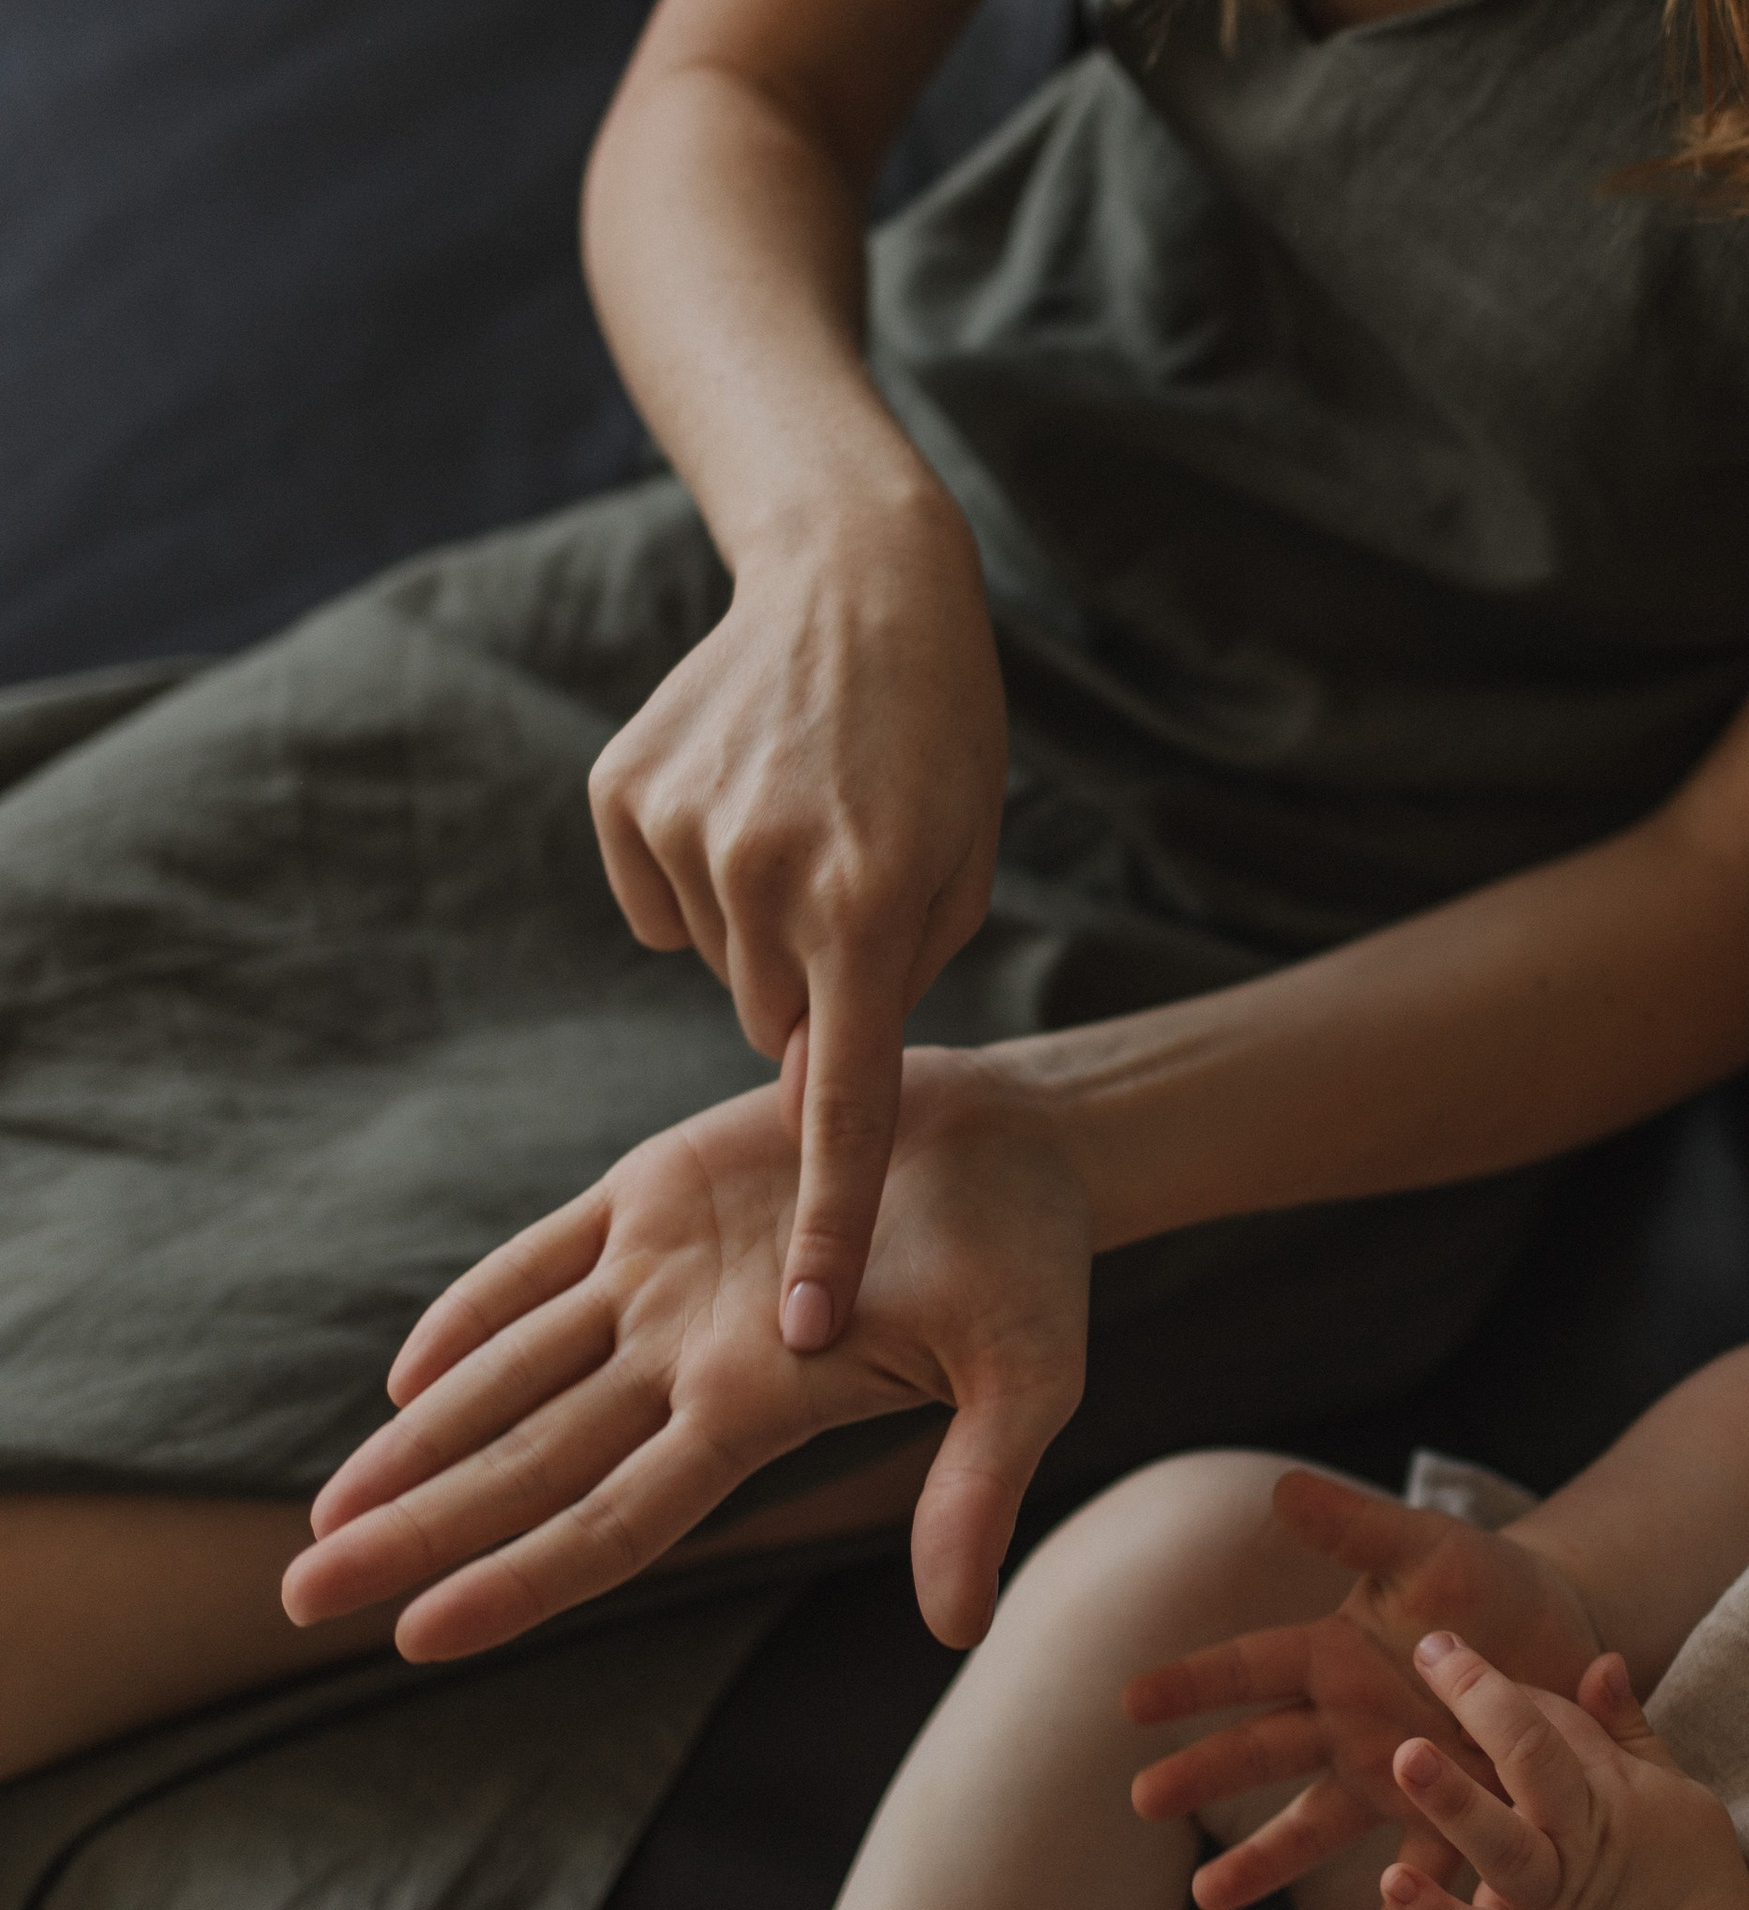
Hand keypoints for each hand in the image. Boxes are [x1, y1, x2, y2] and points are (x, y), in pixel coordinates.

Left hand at [285, 1048, 1092, 1661]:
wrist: (1024, 1143)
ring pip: (509, 1375)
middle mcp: (689, 1364)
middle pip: (525, 1466)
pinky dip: (469, 1314)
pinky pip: (537, 1263)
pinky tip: (405, 1372)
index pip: (609, 1522)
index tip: (412, 1636)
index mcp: (755, 1413)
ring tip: (324, 1511)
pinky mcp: (659, 1191)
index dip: (512, 1579)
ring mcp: (665, 1280)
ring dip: (416, 1442)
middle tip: (297, 1595)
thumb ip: (978, 1489)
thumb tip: (956, 1626)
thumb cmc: (1033, 1264)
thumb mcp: (1029, 1377)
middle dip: (411, 1530)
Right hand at [585, 494, 1008, 1355]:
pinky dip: (697, 869)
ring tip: (805, 816)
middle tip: (855, 882)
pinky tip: (741, 790)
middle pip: (772, 1028)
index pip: (847, 1106)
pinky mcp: (625, 796)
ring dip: (759, 922)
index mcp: (876, 909)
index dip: (830, 1225)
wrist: (860, 580)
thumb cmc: (940, 740)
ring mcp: (688, 832)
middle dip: (813, 988)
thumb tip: (810, 1077)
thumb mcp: (962, 868)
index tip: (807, 1329)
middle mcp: (773, 878)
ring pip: (714, 963)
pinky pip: (657, 903)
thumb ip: (895, 985)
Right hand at [1125, 1471, 1603, 1909]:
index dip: (1195, 1682)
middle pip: (1267, 1751)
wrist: (1569, 1632)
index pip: (1252, 1665)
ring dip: (1268, 1862)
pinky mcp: (1457, 1818)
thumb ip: (1356, 1527)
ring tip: (1210, 1899)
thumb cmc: (1491, 1582)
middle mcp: (1353, 1722)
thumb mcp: (1427, 1550)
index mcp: (1338, 1654)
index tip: (1129, 1701)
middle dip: (1206, 1774)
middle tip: (1143, 1799)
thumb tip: (1278, 1487)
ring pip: (1321, 1827)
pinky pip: (1424, 1879)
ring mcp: (1397, 1778)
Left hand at [1377, 1635, 1748, 1909]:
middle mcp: (1578, 1843)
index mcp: (1614, 1795)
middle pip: (1532, 1759)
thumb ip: (1630, 1733)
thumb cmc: (1697, 1893)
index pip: (1552, 1721)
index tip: (1449, 1651)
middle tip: (1430, 1652)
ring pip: (1500, 1844)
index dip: (1499, 1685)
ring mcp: (1549, 1907)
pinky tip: (1393, 1882)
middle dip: (1481, 1700)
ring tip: (1406, 1756)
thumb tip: (1602, 1661)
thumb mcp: (1681, 1798)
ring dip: (1453, 1801)